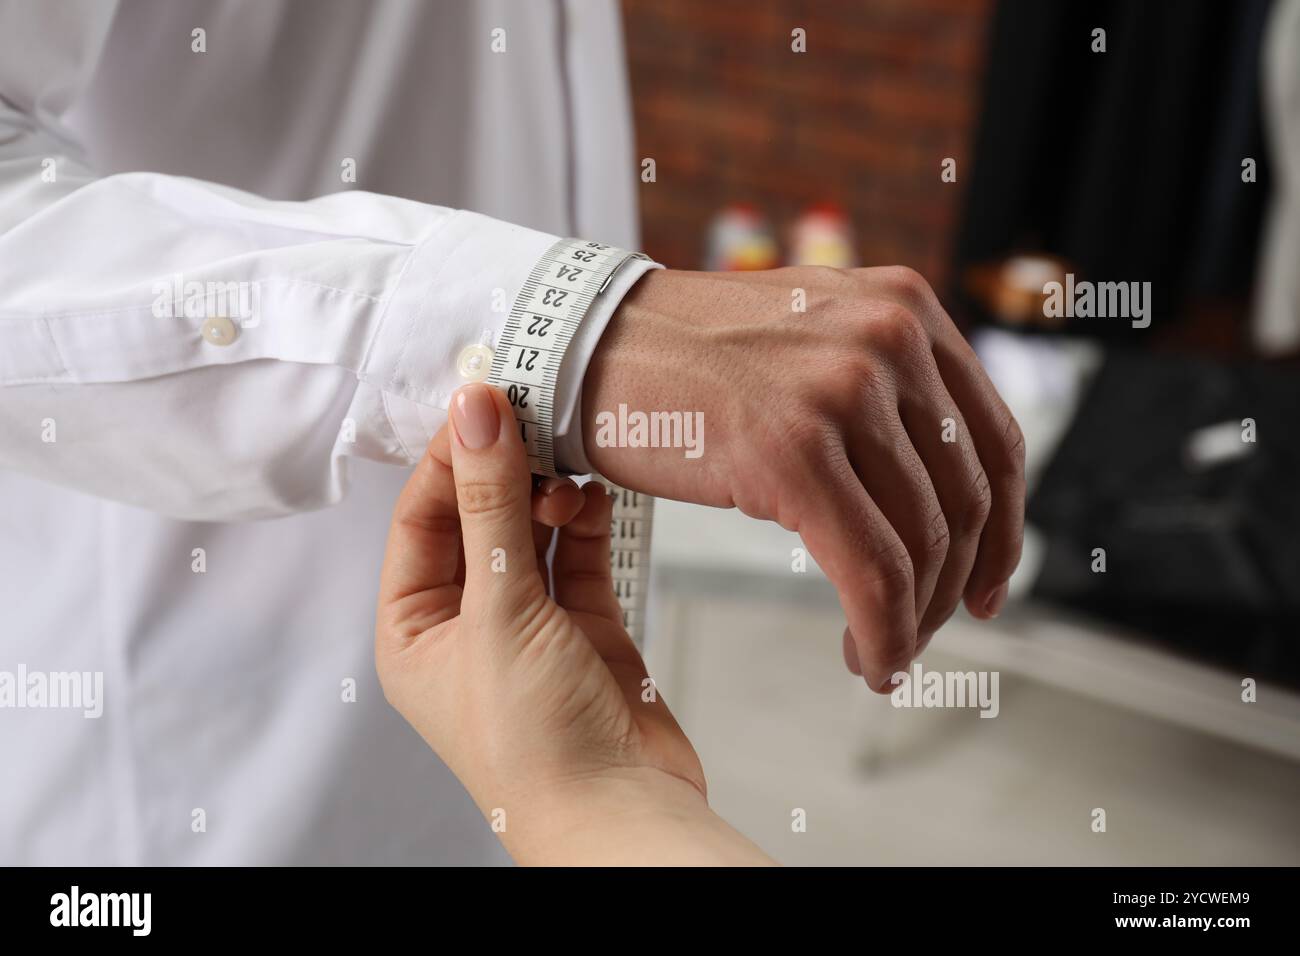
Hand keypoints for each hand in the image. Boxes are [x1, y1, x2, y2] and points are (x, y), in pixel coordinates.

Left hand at [375, 383, 770, 864]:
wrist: (621, 814)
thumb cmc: (535, 740)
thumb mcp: (498, 610)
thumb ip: (490, 504)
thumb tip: (476, 410)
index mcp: (414, 629)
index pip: (420, 518)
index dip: (448, 458)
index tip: (484, 400)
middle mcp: (465, 623)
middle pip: (476, 517)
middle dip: (502, 468)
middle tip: (535, 415)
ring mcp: (529, 624)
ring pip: (529, 531)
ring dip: (547, 492)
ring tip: (569, 465)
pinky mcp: (586, 627)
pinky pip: (577, 555)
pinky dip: (586, 521)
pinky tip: (594, 494)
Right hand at [583, 266, 1025, 691]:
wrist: (585, 346)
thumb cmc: (686, 359)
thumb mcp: (811, 340)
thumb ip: (882, 388)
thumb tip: (932, 486)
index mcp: (905, 308)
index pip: (995, 441)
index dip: (1006, 530)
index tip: (988, 585)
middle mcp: (888, 338)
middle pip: (967, 500)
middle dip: (954, 587)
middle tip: (929, 631)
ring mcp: (841, 393)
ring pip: (922, 544)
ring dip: (913, 620)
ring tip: (884, 652)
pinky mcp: (792, 453)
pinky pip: (870, 571)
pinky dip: (882, 631)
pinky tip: (867, 657)